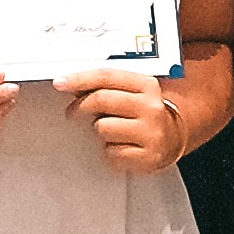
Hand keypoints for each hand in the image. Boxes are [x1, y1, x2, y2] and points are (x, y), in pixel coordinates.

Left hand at [65, 68, 183, 170]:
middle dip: (80, 106)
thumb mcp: (132, 93)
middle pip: (102, 99)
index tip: (60, 83)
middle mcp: (151, 107)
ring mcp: (151, 133)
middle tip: (72, 112)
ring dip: (99, 131)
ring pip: (102, 128)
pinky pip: (111, 153)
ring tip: (111, 131)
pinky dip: (110, 151)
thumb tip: (71, 85)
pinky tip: (121, 146)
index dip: (80, 78)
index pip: (107, 76)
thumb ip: (106, 87)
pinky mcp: (148, 157)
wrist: (173, 138)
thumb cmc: (144, 113)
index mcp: (147, 85)